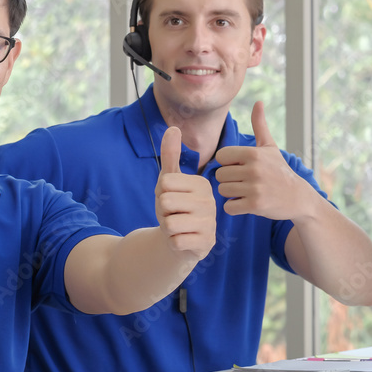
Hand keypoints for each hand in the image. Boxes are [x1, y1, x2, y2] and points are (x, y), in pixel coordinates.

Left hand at [155, 126, 215, 259]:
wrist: (179, 238)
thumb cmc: (174, 206)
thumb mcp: (168, 180)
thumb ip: (170, 154)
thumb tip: (173, 127)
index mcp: (202, 184)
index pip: (165, 183)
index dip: (161, 193)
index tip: (172, 198)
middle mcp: (210, 202)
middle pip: (166, 202)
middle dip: (163, 211)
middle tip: (174, 214)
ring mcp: (210, 223)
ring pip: (169, 222)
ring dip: (167, 227)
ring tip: (178, 226)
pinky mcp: (206, 243)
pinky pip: (175, 241)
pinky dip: (173, 242)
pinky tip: (183, 239)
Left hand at [215, 101, 312, 219]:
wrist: (298, 197)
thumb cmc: (279, 170)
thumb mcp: (270, 147)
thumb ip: (260, 125)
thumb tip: (258, 101)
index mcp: (254, 153)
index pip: (221, 157)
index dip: (228, 163)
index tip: (240, 167)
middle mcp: (254, 169)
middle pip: (220, 175)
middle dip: (229, 180)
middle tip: (244, 182)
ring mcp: (254, 188)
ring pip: (223, 190)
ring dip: (231, 194)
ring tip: (246, 192)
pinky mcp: (255, 205)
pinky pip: (229, 207)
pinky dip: (234, 207)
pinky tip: (246, 203)